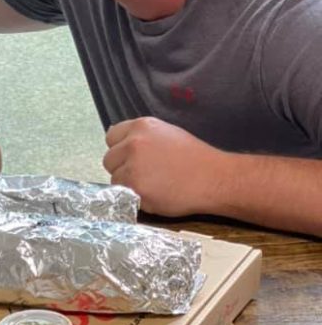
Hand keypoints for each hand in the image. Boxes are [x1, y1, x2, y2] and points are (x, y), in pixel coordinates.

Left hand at [103, 117, 224, 216]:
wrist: (215, 179)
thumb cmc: (195, 158)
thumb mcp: (166, 134)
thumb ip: (141, 136)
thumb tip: (118, 141)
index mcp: (141, 126)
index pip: (111, 137)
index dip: (120, 149)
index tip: (131, 158)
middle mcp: (133, 143)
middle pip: (109, 159)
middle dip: (122, 168)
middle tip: (145, 174)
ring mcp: (133, 166)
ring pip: (115, 178)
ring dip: (127, 184)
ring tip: (153, 185)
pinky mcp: (136, 188)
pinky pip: (123, 195)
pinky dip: (134, 198)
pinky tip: (154, 194)